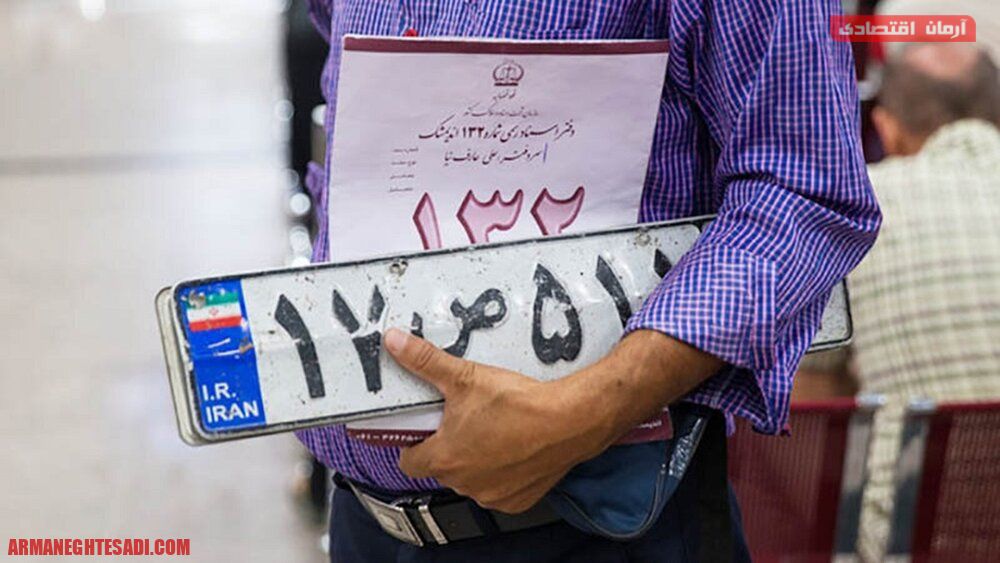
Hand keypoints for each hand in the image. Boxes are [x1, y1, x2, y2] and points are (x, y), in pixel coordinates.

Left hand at [383, 327, 722, 513]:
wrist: (570, 421)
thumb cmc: (517, 402)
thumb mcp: (466, 376)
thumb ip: (425, 361)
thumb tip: (392, 341)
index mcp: (444, 459)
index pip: (409, 461)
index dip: (414, 443)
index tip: (426, 426)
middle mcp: (463, 484)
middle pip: (442, 468)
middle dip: (449, 447)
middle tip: (464, 419)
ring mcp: (492, 496)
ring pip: (471, 479)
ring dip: (476, 462)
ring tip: (493, 431)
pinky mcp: (518, 501)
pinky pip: (500, 489)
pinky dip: (503, 474)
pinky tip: (515, 448)